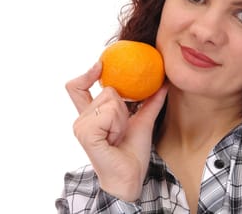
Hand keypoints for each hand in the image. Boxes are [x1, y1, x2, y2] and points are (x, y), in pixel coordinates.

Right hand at [65, 61, 166, 201]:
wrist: (131, 176)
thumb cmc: (132, 152)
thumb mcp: (144, 120)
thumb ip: (150, 101)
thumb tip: (163, 83)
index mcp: (91, 116)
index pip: (78, 88)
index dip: (87, 74)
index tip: (101, 65)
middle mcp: (82, 119)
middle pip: (107, 90)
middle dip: (124, 107)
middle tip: (123, 128)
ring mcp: (81, 126)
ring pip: (110, 99)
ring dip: (123, 117)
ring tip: (119, 135)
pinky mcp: (85, 133)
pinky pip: (109, 112)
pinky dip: (118, 124)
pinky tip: (115, 139)